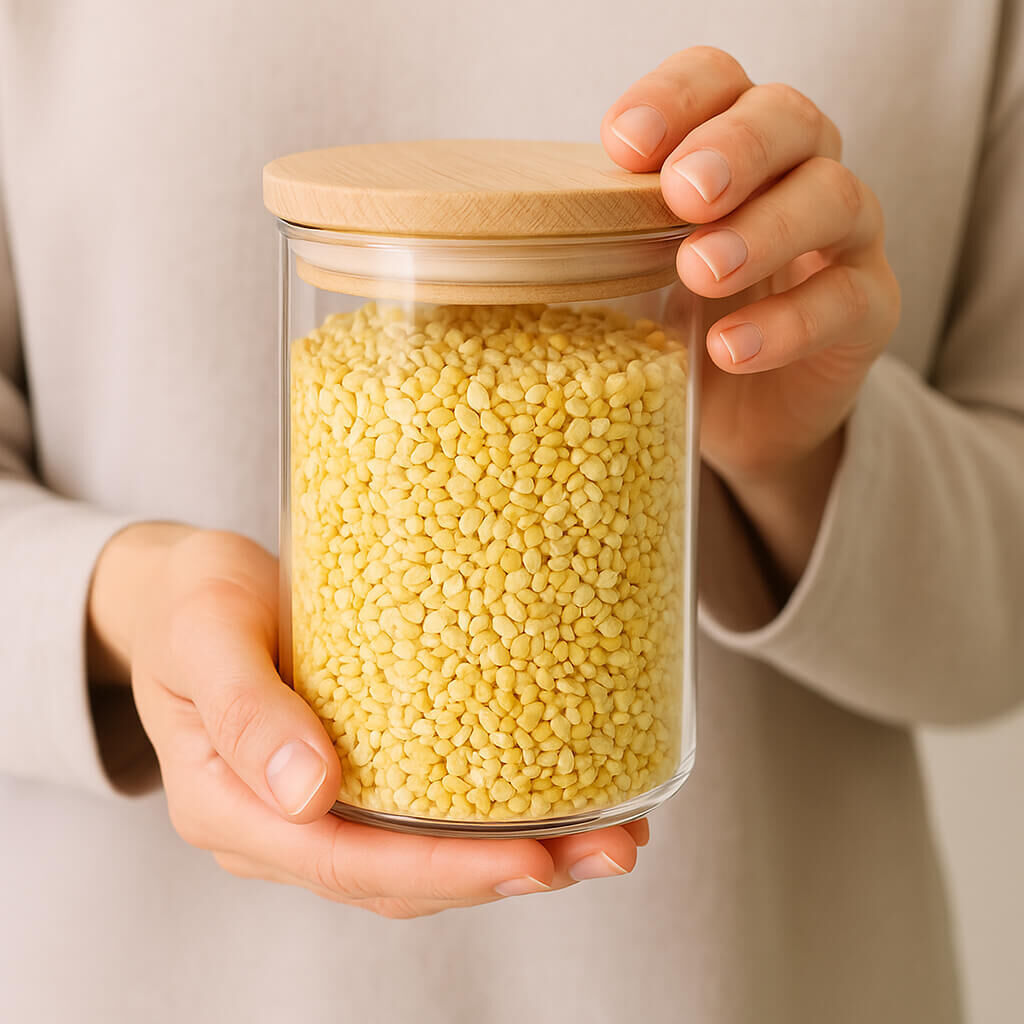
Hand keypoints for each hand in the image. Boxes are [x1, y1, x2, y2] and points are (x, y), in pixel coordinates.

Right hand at [88, 525, 648, 917]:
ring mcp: (323, 808)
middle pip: (402, 877)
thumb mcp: (206, 636)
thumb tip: (308, 794)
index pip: (344, 864)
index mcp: (234, 808)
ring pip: (424, 855)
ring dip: (520, 853)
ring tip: (611, 836)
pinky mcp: (359, 774)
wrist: (189, 593)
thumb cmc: (192, 606)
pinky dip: (495, 814)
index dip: (442, 873)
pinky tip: (562, 794)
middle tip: (608, 851)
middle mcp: (284, 825)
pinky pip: (427, 813)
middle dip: (509, 873)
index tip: (532, 863)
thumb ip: (245, 710)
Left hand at [602, 48, 900, 582]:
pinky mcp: (867, 311)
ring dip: (762, 230)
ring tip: (700, 272)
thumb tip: (492, 240)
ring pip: (834, 197)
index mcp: (732, 146)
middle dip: (734, 148)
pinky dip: (787, 323)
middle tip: (682, 194)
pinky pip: (845, 300)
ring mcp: (843, 239)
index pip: (718, 81)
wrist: (736, 414)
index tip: (622, 143)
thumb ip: (590, 245)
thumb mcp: (625, 278)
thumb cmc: (676, 326)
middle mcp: (797, 173)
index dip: (676, 97)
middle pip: (789, 118)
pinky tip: (730, 348)